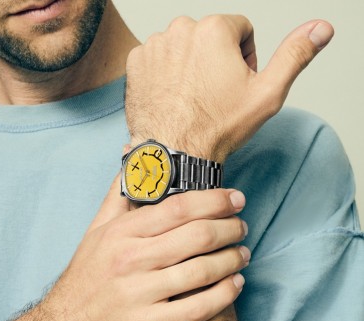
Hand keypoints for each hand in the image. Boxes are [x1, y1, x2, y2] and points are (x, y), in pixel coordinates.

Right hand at [36, 177, 248, 320]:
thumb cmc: (84, 282)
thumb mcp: (95, 234)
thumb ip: (119, 195)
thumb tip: (132, 153)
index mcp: (120, 233)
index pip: (178, 207)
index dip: (215, 200)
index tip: (236, 199)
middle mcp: (129, 260)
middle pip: (196, 236)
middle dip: (229, 229)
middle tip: (242, 228)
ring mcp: (138, 294)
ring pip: (201, 271)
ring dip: (232, 260)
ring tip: (243, 255)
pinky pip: (196, 309)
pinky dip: (223, 295)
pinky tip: (235, 285)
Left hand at [125, 15, 333, 160]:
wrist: (174, 155)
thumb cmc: (217, 129)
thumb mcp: (267, 94)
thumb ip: (295, 55)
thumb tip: (321, 29)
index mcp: (215, 29)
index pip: (240, 30)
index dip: (244, 59)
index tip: (235, 86)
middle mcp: (181, 29)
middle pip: (209, 37)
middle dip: (215, 61)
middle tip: (214, 97)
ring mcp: (155, 46)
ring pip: (183, 48)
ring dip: (190, 67)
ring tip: (192, 100)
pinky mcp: (136, 63)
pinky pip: (158, 60)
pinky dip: (165, 75)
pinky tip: (172, 99)